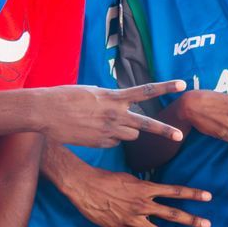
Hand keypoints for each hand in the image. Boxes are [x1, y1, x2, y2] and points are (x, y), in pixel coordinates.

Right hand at [36, 80, 186, 146]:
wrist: (44, 112)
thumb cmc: (65, 97)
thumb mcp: (92, 91)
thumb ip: (110, 98)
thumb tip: (121, 105)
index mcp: (114, 97)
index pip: (146, 91)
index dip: (166, 87)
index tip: (183, 84)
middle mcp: (115, 114)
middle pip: (147, 124)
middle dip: (164, 131)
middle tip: (179, 135)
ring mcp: (108, 131)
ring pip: (130, 135)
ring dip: (127, 130)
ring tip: (107, 122)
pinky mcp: (100, 143)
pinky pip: (114, 142)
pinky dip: (109, 138)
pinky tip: (92, 131)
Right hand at [60, 161, 211, 226]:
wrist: (83, 186)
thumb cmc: (105, 179)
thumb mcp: (129, 180)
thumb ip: (143, 190)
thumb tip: (151, 197)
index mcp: (145, 189)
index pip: (175, 191)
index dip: (193, 194)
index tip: (209, 196)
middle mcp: (143, 205)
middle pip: (174, 214)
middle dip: (193, 220)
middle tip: (207, 225)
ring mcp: (132, 218)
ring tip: (147, 224)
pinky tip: (125, 224)